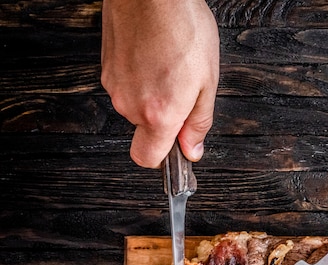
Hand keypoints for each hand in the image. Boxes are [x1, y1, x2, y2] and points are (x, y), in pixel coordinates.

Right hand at [101, 0, 219, 167]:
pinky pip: (126, 84)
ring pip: (135, 105)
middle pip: (144, 129)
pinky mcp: (105, 65)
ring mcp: (114, 84)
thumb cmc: (183, 27)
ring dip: (153, 94)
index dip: (163, 157)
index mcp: (158, 114)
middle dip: (164, 117)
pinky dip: (140, 76)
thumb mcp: (207, 82)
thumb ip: (198, 123)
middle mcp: (130, 104)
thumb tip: (191, 150)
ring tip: (170, 65)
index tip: (176, 147)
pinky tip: (154, 55)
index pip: (146, 158)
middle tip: (183, 89)